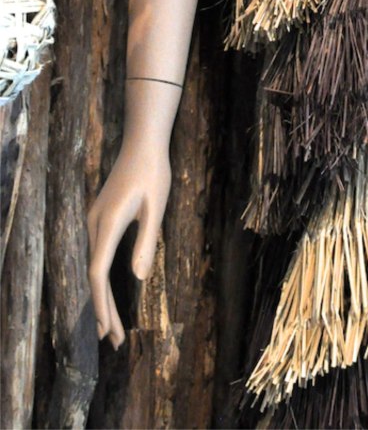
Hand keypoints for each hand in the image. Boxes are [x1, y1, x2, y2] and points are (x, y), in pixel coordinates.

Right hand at [87, 138, 171, 348]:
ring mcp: (95, 221)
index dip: (102, 304)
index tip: (108, 330)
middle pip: (93, 276)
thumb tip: (137, 280)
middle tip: (114, 342)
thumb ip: (147, 242)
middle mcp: (95, 225)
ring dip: (103, 298)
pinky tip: (109, 294)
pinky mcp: (100, 219)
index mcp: (109, 223)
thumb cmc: (154, 172)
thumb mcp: (157, 207)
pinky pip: (97, 256)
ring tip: (110, 329)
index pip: (98, 272)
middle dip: (103, 311)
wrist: (142, 142)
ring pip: (93, 267)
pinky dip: (102, 280)